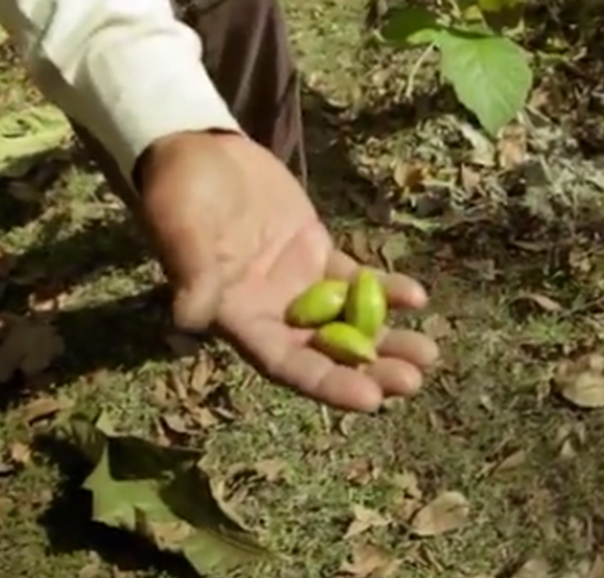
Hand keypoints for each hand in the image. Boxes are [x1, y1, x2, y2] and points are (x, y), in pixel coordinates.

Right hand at [136, 131, 438, 410]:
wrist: (196, 150)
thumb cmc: (177, 192)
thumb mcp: (180, 227)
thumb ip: (191, 271)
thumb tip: (189, 317)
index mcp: (238, 318)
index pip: (286, 364)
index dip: (327, 384)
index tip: (369, 400)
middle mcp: (271, 312)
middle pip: (326, 353)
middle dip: (369, 369)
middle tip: (412, 381)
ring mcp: (297, 284)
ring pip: (348, 321)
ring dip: (386, 339)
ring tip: (427, 352)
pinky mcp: (314, 253)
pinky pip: (355, 280)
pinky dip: (384, 290)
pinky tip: (417, 297)